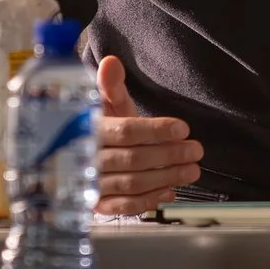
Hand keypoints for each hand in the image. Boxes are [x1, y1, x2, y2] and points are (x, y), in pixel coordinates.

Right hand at [94, 54, 202, 214]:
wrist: (74, 157)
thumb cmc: (99, 128)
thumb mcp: (106, 106)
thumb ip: (112, 86)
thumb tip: (111, 62)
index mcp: (88, 130)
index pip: (126, 131)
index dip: (156, 130)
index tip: (182, 128)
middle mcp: (87, 159)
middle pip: (133, 158)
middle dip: (169, 154)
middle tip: (195, 150)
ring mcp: (90, 184)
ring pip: (131, 183)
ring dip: (166, 177)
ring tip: (192, 170)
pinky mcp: (96, 204)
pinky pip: (124, 206)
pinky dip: (148, 200)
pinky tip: (169, 191)